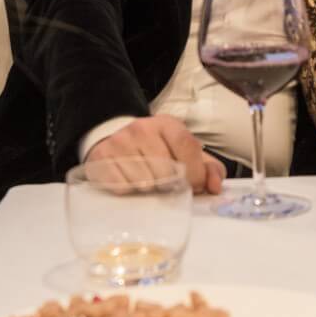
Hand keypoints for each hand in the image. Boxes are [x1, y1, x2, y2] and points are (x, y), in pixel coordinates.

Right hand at [88, 115, 225, 194]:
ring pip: (144, 182)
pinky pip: (122, 188)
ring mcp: (119, 143)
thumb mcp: (185, 153)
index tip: (193, 186)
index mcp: (167, 124)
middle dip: (170, 185)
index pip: (188, 147)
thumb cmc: (156, 151)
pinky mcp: (101, 159)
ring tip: (147, 183)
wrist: (114, 139)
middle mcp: (142, 129)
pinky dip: (129, 191)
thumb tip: (214, 187)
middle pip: (166, 170)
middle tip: (166, 185)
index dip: (195, 173)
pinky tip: (129, 183)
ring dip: (149, 190)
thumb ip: (209, 169)